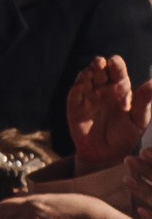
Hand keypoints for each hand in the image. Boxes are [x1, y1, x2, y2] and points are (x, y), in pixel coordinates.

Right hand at [68, 52, 151, 173]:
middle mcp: (103, 90)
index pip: (117, 70)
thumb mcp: (139, 119)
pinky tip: (81, 87)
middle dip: (98, 64)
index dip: (115, 63)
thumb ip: (144, 101)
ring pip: (85, 78)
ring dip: (86, 73)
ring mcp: (88, 98)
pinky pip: (74, 95)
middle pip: (99, 69)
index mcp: (120, 89)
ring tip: (90, 74)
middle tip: (100, 64)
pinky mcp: (75, 108)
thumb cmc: (126, 137)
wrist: (107, 156)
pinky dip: (76, 89)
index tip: (114, 62)